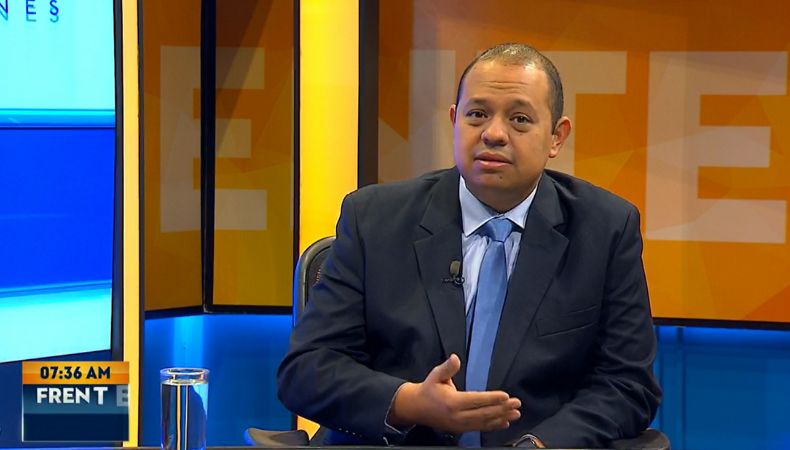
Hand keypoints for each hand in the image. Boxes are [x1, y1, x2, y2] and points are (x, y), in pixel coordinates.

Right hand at [388, 354, 520, 433]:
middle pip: (483, 413)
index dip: (491, 398)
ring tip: (515, 414)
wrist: (416, 408)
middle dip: (501, 409)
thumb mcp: (435, 375)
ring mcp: (459, 425)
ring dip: (501, 418)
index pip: (475, 400)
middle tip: (516, 404)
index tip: (506, 396)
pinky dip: (493, 426)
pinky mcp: (461, 429)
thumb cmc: (428, 389)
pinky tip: (505, 422)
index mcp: (451, 402)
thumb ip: (447, 368)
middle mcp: (457, 416)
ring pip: (484, 423)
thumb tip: (455, 358)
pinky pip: (480, 428)